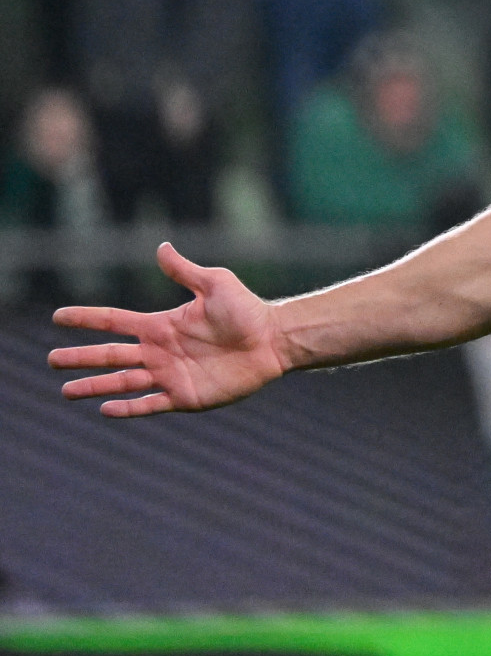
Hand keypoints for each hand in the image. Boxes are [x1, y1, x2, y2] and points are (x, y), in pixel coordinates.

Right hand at [49, 243, 287, 416]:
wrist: (273, 341)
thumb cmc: (247, 311)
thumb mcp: (214, 284)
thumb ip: (184, 270)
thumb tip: (161, 246)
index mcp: (161, 325)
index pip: (114, 321)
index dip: (86, 319)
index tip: (57, 317)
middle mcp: (159, 351)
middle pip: (110, 355)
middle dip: (81, 358)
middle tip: (52, 360)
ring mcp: (170, 375)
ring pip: (122, 383)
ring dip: (94, 386)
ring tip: (66, 391)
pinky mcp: (185, 396)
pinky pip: (149, 404)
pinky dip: (127, 408)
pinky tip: (105, 409)